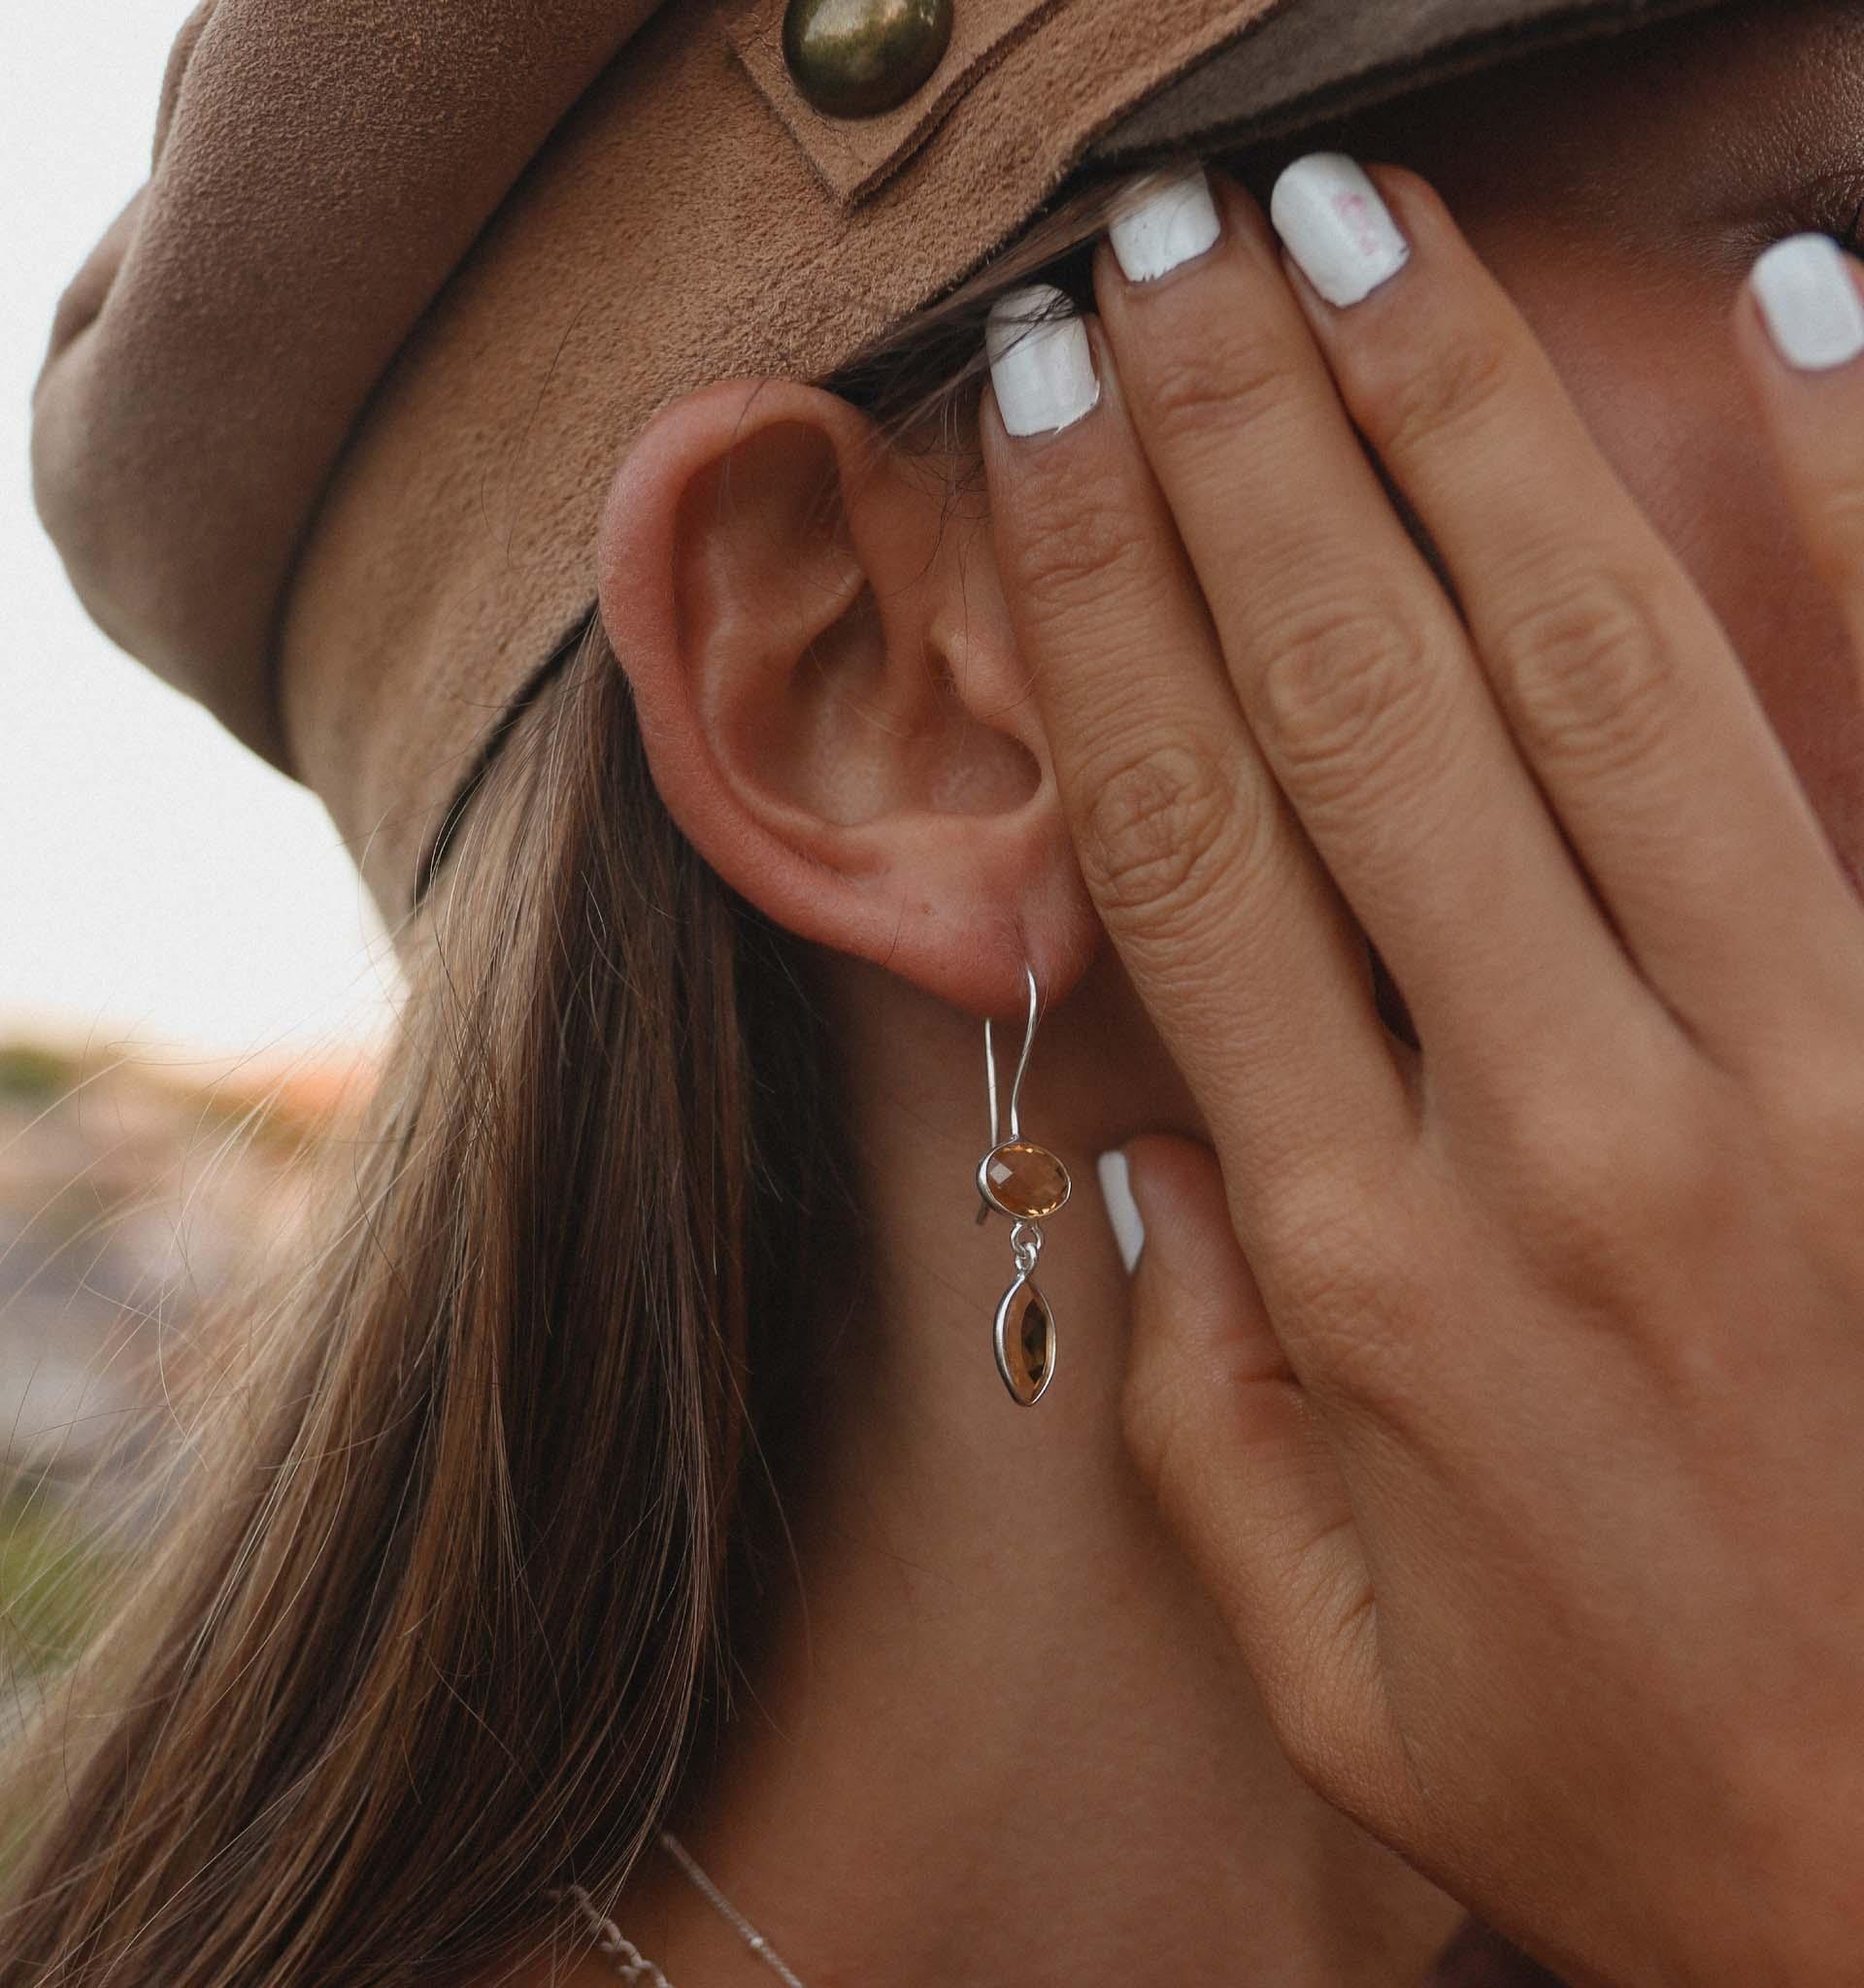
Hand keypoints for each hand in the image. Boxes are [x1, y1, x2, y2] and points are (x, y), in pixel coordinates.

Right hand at [980, 157, 1863, 1985]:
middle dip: (1243, 441)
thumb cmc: (1624, 1783)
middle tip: (1165, 241)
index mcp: (1367, 1264)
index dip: (1098, 604)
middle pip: (1363, 704)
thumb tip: (1134, 1138)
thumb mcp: (1327, 1654)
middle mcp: (1569, 1130)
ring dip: (1460, 422)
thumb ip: (1201, 1390)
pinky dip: (1863, 509)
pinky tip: (1800, 313)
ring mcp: (1799, 1082)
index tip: (1035, 421)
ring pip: (1594, 674)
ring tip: (1357, 226)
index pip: (1191, 844)